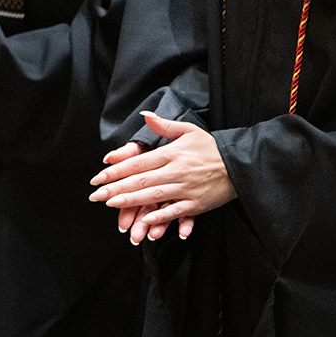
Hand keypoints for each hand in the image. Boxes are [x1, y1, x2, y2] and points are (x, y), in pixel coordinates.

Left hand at [92, 113, 233, 243]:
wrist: (239, 164)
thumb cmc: (211, 147)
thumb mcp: (189, 130)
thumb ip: (164, 124)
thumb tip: (145, 115)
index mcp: (171, 153)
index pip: (138, 162)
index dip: (116, 170)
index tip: (99, 177)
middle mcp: (176, 171)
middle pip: (141, 180)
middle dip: (116, 188)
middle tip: (96, 195)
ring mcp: (185, 189)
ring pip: (153, 196)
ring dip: (131, 201)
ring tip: (112, 204)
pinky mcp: (196, 204)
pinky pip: (175, 212)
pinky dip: (160, 217)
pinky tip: (146, 221)